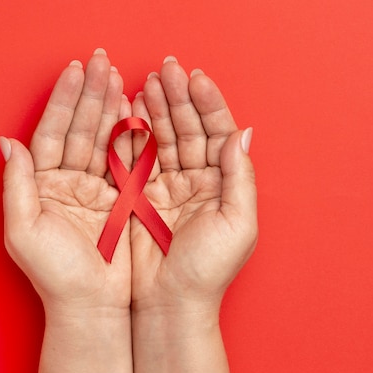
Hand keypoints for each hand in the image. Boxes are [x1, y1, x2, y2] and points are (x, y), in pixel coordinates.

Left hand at [1, 49, 131, 314]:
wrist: (93, 307)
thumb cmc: (54, 276)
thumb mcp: (24, 231)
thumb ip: (16, 185)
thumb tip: (7, 143)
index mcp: (41, 185)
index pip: (52, 133)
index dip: (63, 101)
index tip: (75, 70)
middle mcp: (66, 182)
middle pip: (78, 129)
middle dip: (90, 94)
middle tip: (102, 62)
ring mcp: (94, 188)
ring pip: (102, 139)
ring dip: (110, 107)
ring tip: (118, 76)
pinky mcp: (119, 199)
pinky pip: (124, 160)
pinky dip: (130, 135)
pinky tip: (134, 110)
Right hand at [130, 57, 257, 314]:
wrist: (169, 303)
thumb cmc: (207, 271)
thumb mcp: (237, 223)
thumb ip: (240, 177)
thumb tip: (242, 133)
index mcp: (222, 185)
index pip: (217, 133)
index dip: (208, 104)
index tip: (195, 78)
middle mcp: (196, 181)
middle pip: (189, 129)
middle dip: (179, 98)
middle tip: (166, 69)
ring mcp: (166, 186)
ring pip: (163, 138)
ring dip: (156, 109)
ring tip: (147, 82)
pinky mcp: (140, 196)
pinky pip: (137, 157)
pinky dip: (133, 133)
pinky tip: (130, 110)